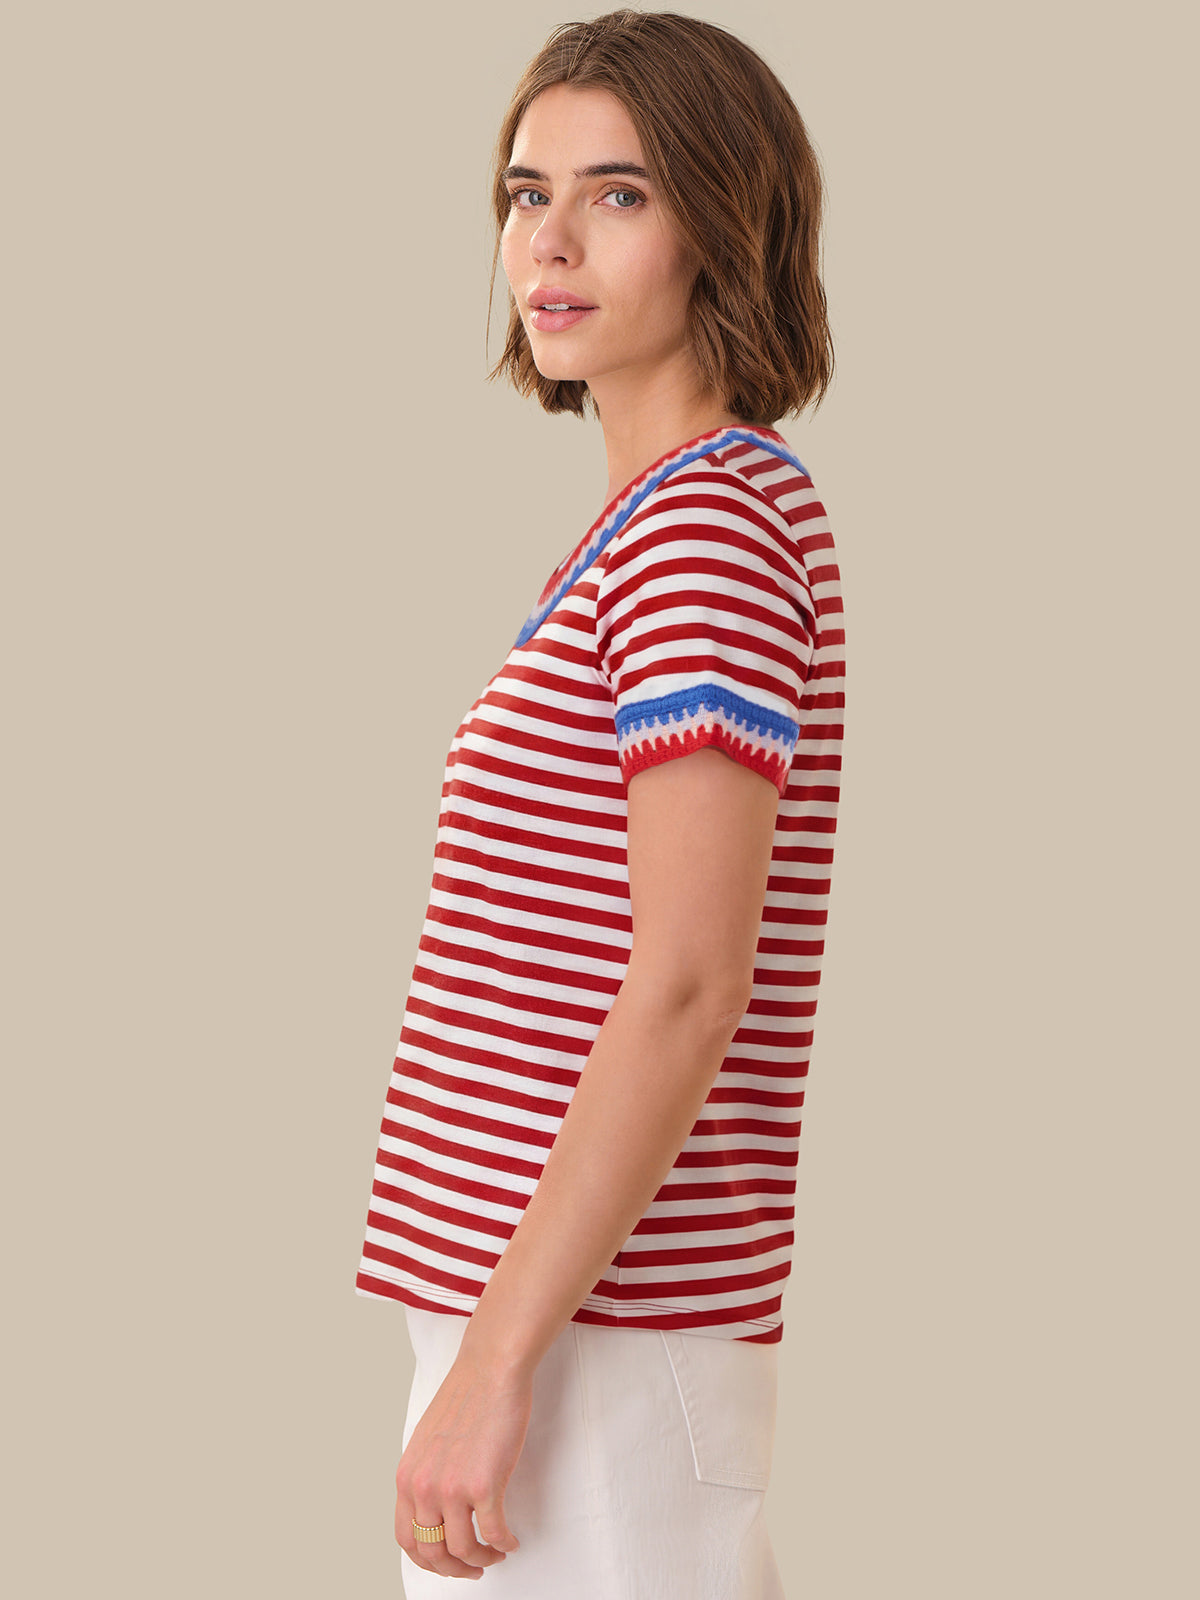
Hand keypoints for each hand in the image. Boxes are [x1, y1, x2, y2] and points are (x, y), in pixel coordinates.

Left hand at [395, 1345, 529, 1580]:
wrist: (490, 1369)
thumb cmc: (466, 1396)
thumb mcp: (428, 1440)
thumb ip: (426, 1474)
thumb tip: (435, 1508)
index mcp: (407, 1476)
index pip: (406, 1538)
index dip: (428, 1559)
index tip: (447, 1561)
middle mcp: (424, 1486)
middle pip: (432, 1552)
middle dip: (455, 1568)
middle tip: (474, 1567)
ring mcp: (452, 1488)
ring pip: (463, 1550)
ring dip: (482, 1559)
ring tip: (496, 1553)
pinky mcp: (483, 1484)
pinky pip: (493, 1533)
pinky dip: (504, 1544)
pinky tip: (511, 1540)